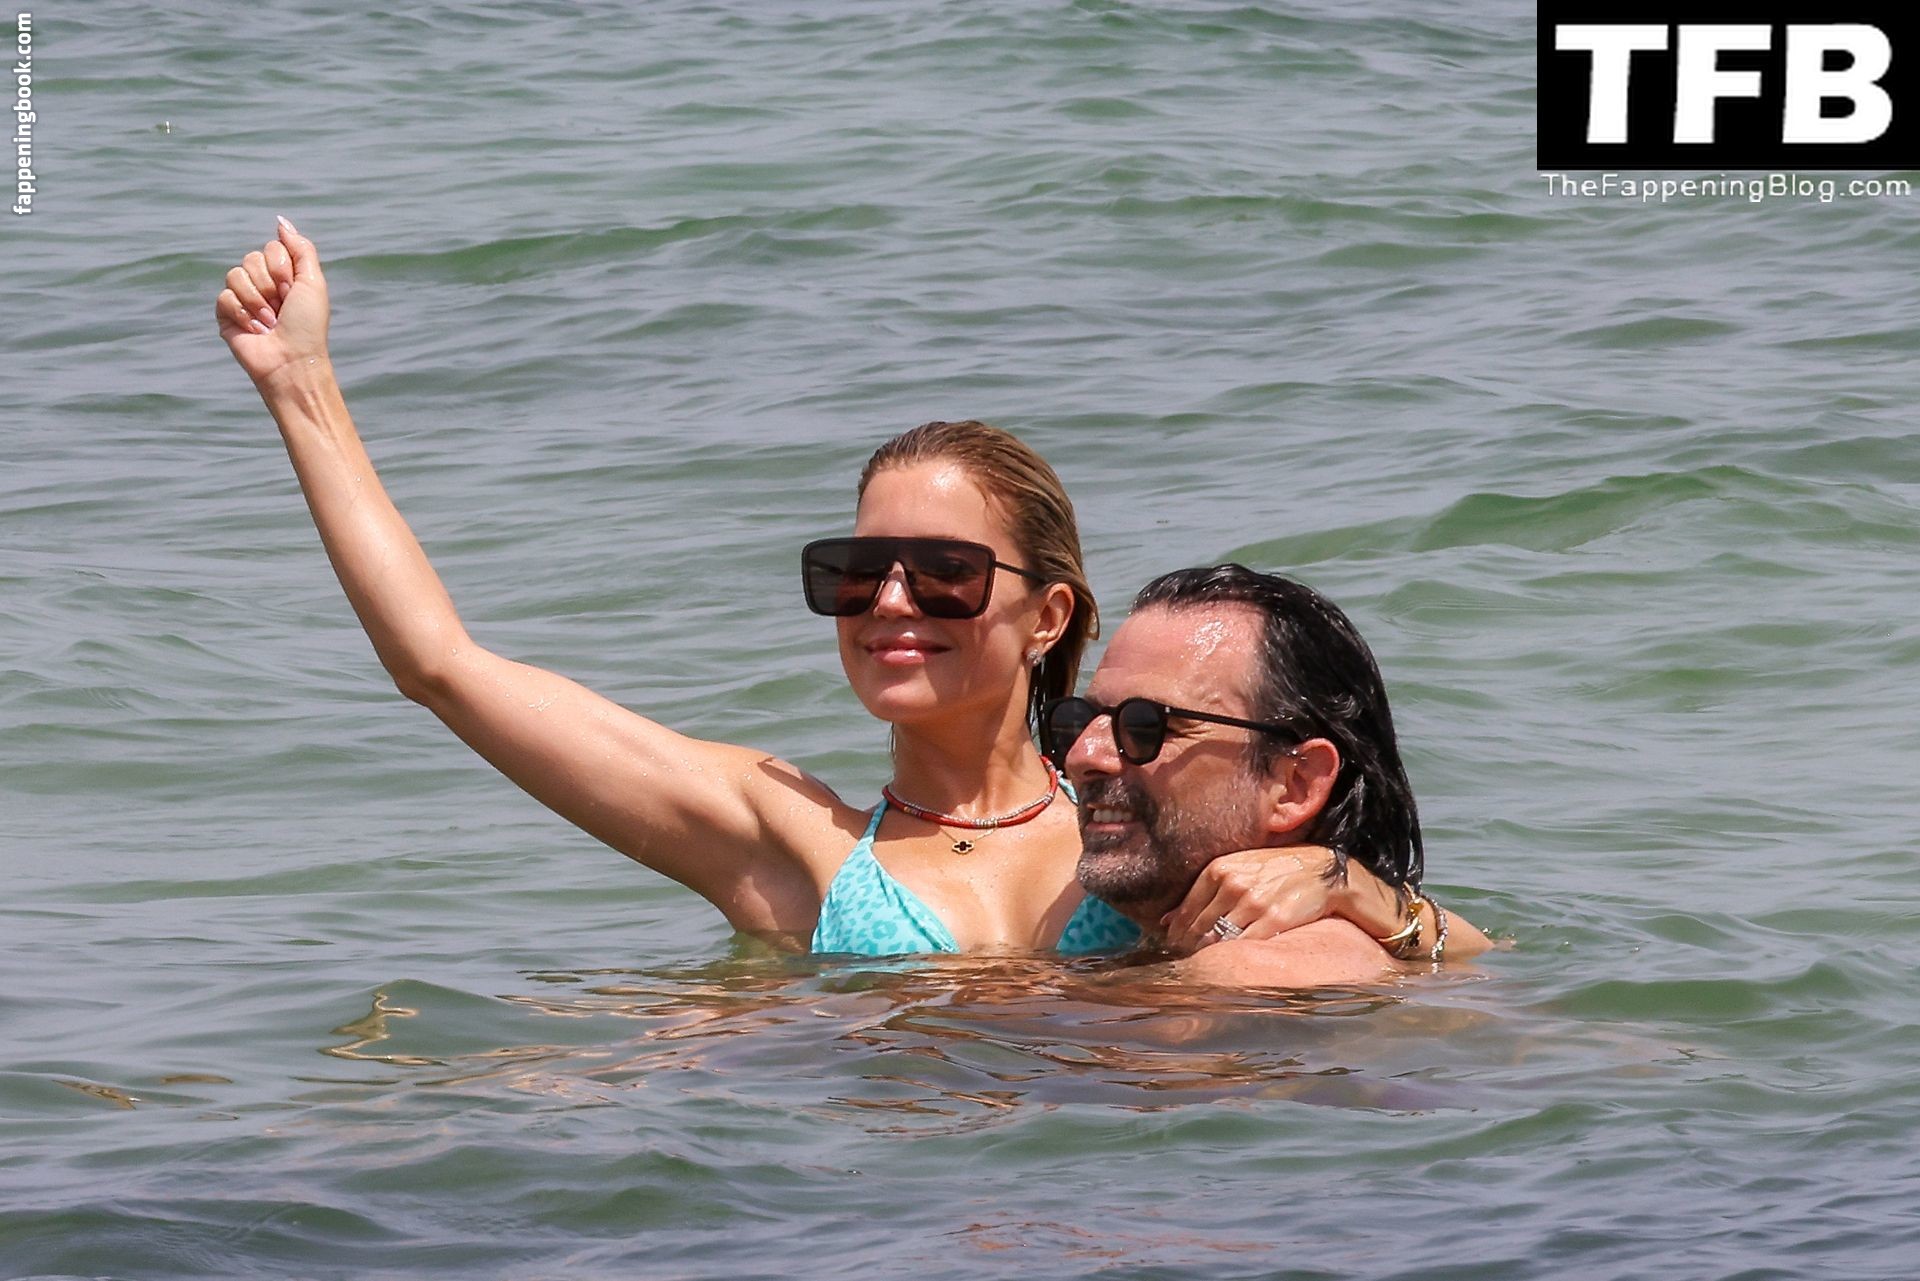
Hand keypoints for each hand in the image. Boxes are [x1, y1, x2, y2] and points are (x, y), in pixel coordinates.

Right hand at [215, 216, 329, 386]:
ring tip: (270, 322)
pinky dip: (242, 313)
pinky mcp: (225, 314)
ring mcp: (242, 299)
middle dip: (269, 285)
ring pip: (235, 275)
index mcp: (284, 275)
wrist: (291, 360)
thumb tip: (280, 223)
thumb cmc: (307, 325)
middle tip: (282, 307)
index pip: (271, 248)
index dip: (282, 268)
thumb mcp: (313, 282)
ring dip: (257, 301)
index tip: (293, 291)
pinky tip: (255, 330)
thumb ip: (301, 249)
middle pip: (250, 258)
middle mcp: (262, 284)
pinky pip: (223, 296)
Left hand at [1160, 845, 1341, 953]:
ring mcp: (1254, 903)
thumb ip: (1202, 891)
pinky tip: (1230, 962)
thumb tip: (1165, 919)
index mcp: (1219, 869)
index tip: (1173, 945)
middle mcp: (1234, 885)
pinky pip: (1245, 946)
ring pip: (1220, 939)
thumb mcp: (1235, 868)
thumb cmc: (1273, 868)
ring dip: (1209, 954)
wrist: (1320, 869)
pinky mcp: (1274, 920)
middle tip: (1184, 960)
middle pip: (1200, 927)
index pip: (1187, 910)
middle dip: (1188, 947)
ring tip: (1204, 964)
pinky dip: (1234, 956)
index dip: (1177, 932)